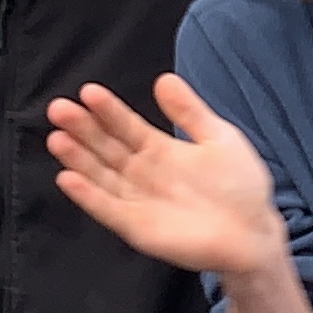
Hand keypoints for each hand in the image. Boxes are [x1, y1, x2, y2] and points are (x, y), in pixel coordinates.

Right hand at [49, 76, 288, 277]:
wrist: (255, 234)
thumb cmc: (240, 187)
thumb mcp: (219, 138)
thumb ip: (189, 111)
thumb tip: (163, 78)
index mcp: (160, 150)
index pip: (126, 125)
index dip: (107, 110)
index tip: (88, 92)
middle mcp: (142, 174)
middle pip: (106, 148)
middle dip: (83, 129)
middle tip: (59, 108)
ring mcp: (137, 201)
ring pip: (100, 175)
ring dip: (78, 158)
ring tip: (57, 138)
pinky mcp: (137, 228)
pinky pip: (107, 210)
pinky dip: (87, 196)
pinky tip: (67, 178)